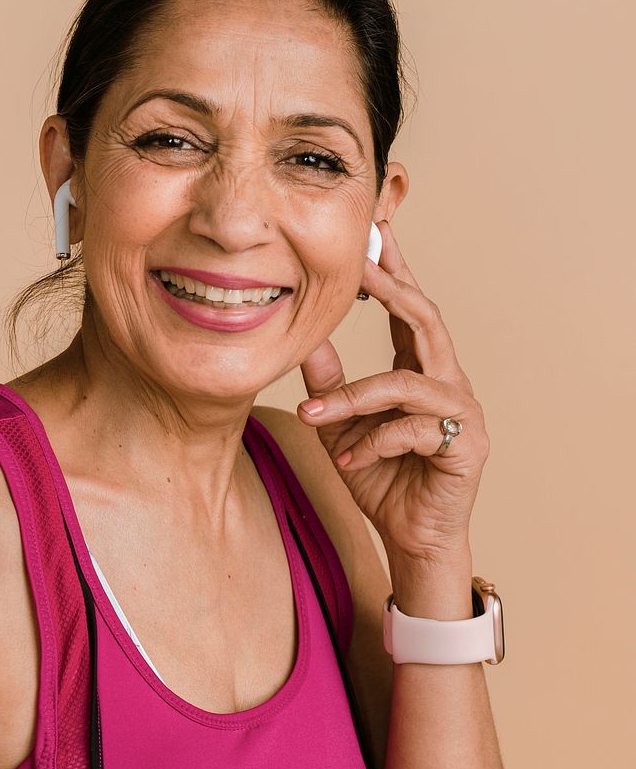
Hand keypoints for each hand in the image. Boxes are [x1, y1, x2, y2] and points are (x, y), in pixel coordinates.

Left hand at [296, 221, 487, 565]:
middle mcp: (446, 381)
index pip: (408, 309)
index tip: (375, 231)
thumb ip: (328, 383)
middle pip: (424, 319)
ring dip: (354, 398)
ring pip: (405, 382)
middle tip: (357, 264)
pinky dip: (375, 443)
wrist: (410, 537)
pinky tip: (352, 462)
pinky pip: (413, 430)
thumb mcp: (340, 425)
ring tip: (316, 416)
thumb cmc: (380, 477)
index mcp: (418, 369)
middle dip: (391, 288)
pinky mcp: (465, 445)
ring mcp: (461, 411)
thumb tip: (303, 338)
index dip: (393, 270)